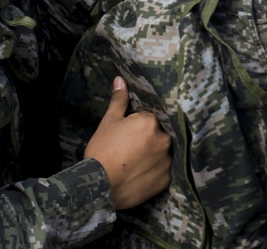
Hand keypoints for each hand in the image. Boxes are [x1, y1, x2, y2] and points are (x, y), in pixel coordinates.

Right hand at [85, 76, 171, 209]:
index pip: (148, 119)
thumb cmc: (102, 151)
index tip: (126, 136)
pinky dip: (155, 171)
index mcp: (151, 122)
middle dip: (148, 139)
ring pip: (162, 152)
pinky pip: (163, 171)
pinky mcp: (166, 180)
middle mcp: (165, 139)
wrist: (99, 187)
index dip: (136, 126)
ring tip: (135, 163)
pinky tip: (141, 174)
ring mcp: (167, 161)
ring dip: (153, 155)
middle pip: (158, 134)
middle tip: (130, 150)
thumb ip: (118, 101)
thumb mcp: (108, 122)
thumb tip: (120, 79)